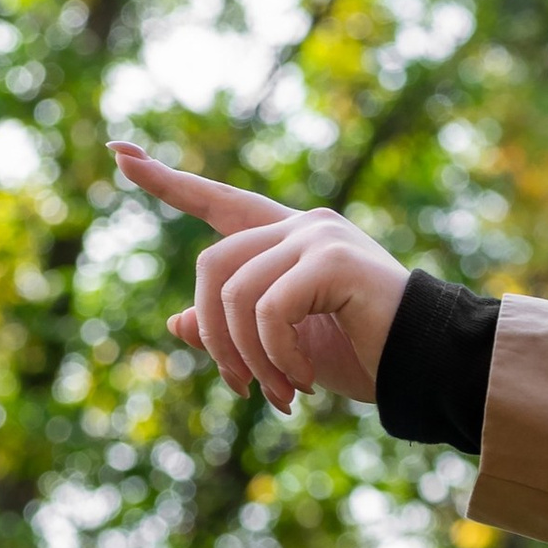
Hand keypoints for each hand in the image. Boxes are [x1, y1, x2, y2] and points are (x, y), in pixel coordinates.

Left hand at [113, 143, 412, 411]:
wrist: (428, 368)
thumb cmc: (367, 356)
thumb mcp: (287, 347)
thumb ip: (237, 328)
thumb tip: (177, 323)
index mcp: (292, 238)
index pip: (219, 202)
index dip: (167, 181)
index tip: (119, 151)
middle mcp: (303, 225)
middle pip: (211, 266)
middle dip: (214, 334)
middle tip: (240, 388)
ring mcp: (318, 237)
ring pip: (234, 293)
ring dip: (246, 357)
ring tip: (278, 395)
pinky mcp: (332, 259)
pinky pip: (267, 311)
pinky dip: (275, 356)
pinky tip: (301, 381)